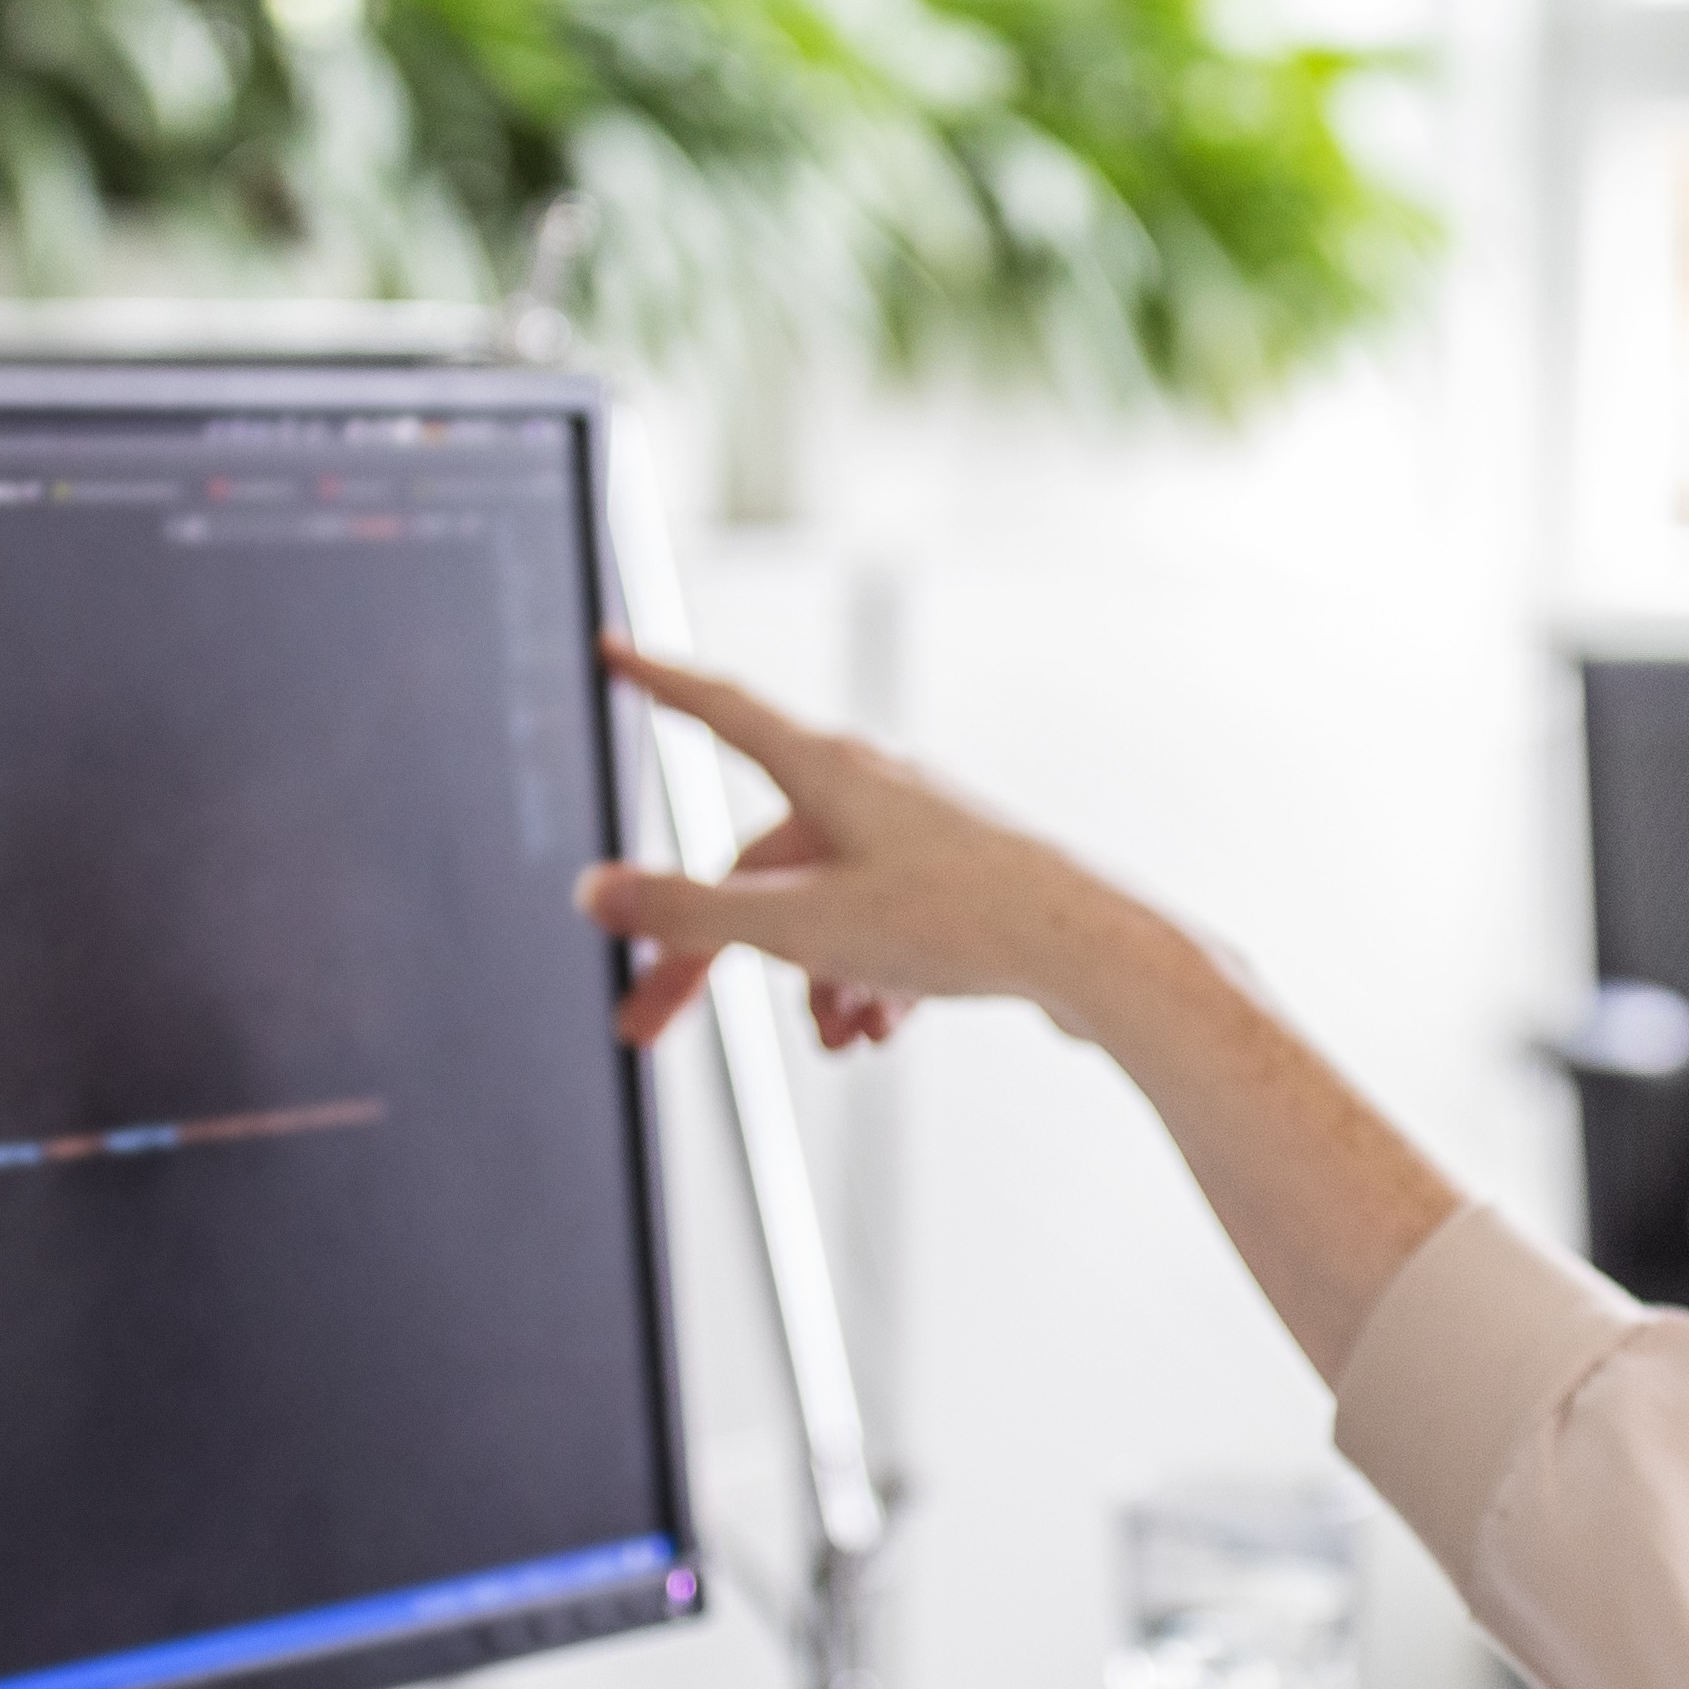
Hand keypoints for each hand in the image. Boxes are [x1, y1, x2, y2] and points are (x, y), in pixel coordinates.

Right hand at [581, 640, 1192, 1054]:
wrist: (1094, 957)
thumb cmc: (958, 922)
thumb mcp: (797, 928)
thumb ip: (688, 914)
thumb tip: (594, 893)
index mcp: (828, 771)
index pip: (720, 709)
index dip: (659, 682)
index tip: (617, 649)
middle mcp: (874, 789)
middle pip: (755, 861)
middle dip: (704, 950)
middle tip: (645, 1024)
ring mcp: (920, 837)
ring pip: (820, 907)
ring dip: (805, 980)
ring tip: (833, 1039)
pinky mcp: (960, 885)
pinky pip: (880, 930)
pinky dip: (864, 981)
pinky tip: (880, 1032)